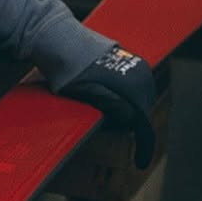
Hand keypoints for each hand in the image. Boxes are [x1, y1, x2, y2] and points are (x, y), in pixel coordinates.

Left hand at [60, 44, 156, 167]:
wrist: (57, 37)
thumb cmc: (67, 68)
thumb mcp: (85, 92)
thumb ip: (110, 106)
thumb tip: (133, 119)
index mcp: (133, 83)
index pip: (143, 122)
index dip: (144, 146)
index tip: (141, 163)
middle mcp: (140, 72)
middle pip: (142, 111)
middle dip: (128, 124)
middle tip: (105, 128)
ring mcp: (135, 64)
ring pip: (138, 100)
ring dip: (125, 110)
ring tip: (100, 110)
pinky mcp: (127, 60)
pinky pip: (132, 88)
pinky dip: (123, 98)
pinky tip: (104, 97)